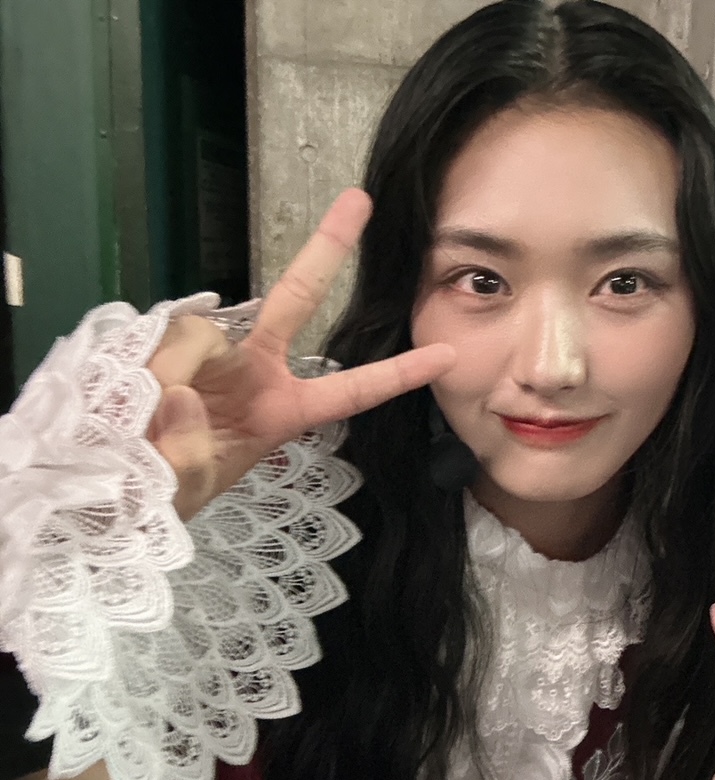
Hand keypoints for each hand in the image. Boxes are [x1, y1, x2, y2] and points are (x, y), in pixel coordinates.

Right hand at [145, 188, 455, 518]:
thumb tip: (179, 395)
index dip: (399, 373)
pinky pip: (170, 339)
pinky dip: (156, 367)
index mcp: (282, 408)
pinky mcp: (166, 339)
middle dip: (327, 247)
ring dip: (180, 371)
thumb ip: (192, 449)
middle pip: (296, 298)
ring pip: (206, 332)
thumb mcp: (194, 481)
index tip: (447, 354)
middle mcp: (253, 369)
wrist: (107, 476)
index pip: (352, 388)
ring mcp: (210, 350)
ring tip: (158, 415)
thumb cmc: (161, 485)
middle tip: (359, 199)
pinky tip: (142, 396)